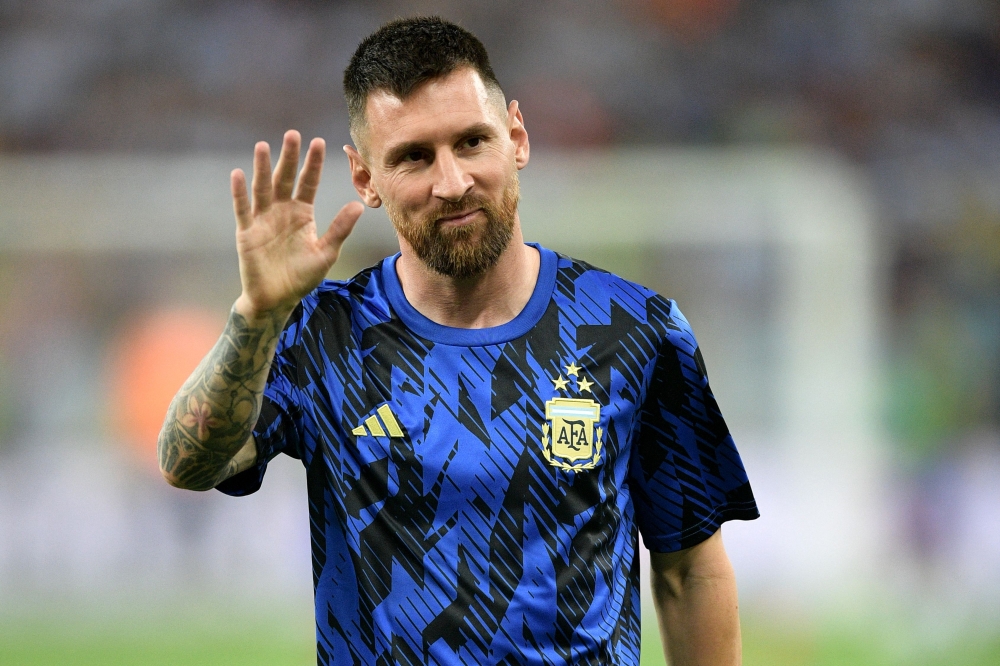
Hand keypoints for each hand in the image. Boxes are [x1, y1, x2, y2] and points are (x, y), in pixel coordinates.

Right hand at [231, 130, 363, 318]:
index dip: (313, 164)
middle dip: (289, 157)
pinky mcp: (246, 232)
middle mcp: (282, 211)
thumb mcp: (325, 252)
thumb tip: (358, 206)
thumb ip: (339, 229)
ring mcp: (263, 220)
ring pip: (263, 188)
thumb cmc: (301, 277)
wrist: (276, 299)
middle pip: (285, 179)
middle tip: (293, 134)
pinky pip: (243, 209)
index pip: (308, 182)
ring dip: (262, 168)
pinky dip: (240, 193)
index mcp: (302, 213)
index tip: (318, 141)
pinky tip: (239, 174)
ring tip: (263, 146)